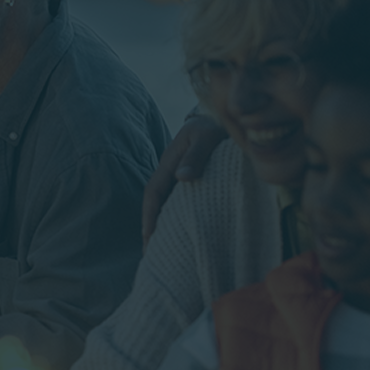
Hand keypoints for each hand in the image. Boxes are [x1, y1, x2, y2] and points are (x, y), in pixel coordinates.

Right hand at [142, 114, 226, 247]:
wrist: (221, 116)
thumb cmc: (214, 126)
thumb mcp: (207, 137)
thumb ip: (197, 155)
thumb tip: (182, 177)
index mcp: (169, 162)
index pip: (153, 193)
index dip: (149, 216)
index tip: (149, 238)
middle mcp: (170, 170)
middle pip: (155, 203)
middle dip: (151, 227)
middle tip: (151, 253)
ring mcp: (178, 175)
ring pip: (165, 203)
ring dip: (161, 224)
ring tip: (162, 249)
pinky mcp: (189, 178)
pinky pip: (177, 201)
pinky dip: (174, 218)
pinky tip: (179, 231)